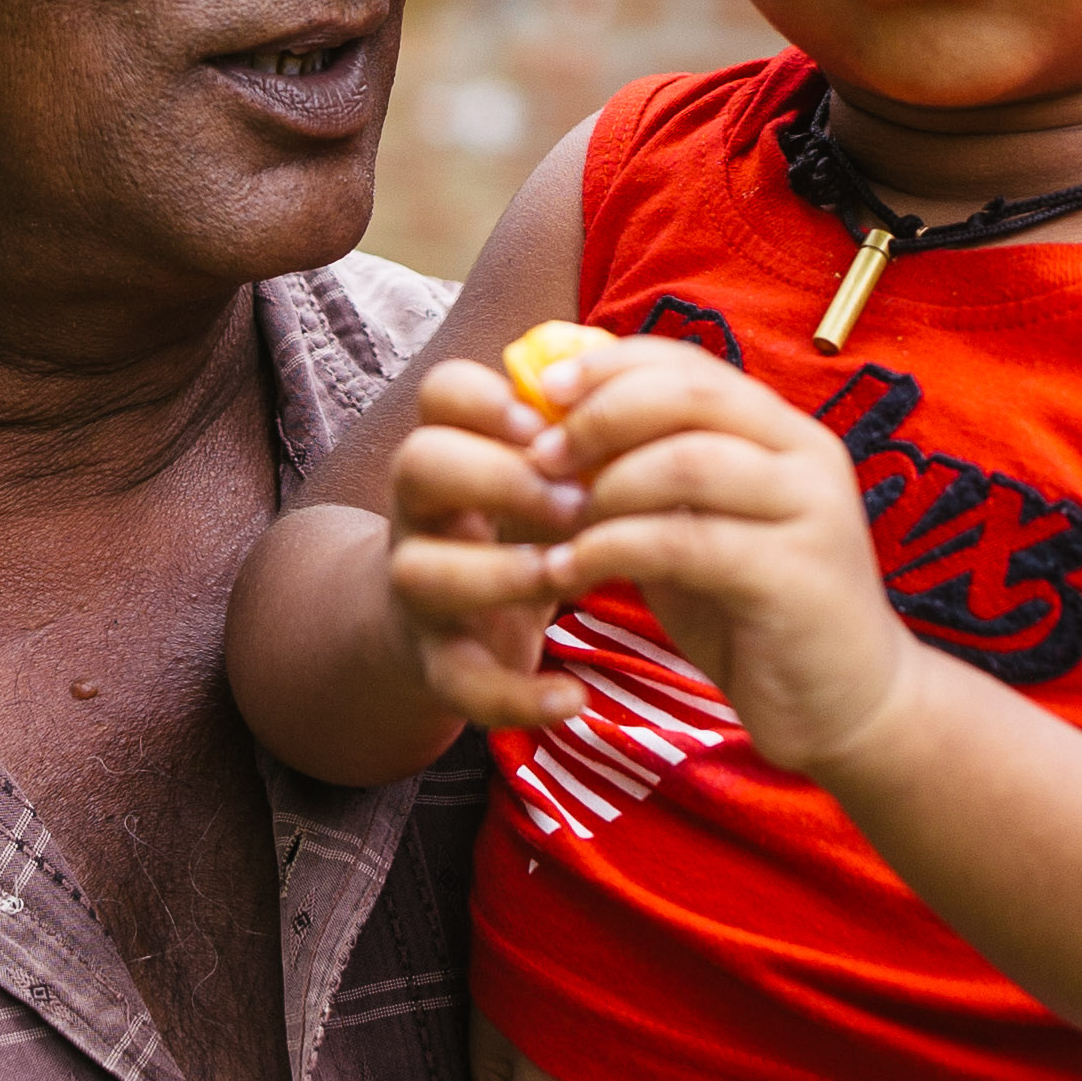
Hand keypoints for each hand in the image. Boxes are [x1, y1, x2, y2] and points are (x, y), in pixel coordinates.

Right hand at [387, 357, 594, 731]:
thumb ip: (584, 436)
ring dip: (499, 572)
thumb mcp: (541, 474)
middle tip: (575, 503)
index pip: (442, 390)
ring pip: (421, 571)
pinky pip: (458, 681)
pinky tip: (573, 697)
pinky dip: (516, 695)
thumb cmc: (520, 529)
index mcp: (455, 449)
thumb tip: (664, 383)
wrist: (454, 625)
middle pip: (417, 462)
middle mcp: (420, 511)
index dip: (493, 398)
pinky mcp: (436, 664)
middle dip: (499, 475)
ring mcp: (419, 589)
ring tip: (572, 577)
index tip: (554, 424)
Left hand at [526, 339, 905, 779]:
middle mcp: (807, 454)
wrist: (846, 704)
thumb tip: (553, 430)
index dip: (609, 366)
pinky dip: (614, 548)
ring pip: (689, 461)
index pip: (689, 364)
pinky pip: (687, 541)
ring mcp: (810, 512)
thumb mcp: (694, 528)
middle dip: (600, 415)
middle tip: (540, 456)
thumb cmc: (754, 612)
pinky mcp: (796, 576)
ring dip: (606, 486)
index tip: (542, 391)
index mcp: (783, 431)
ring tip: (556, 522)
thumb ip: (646, 477)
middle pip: (689, 395)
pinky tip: (570, 571)